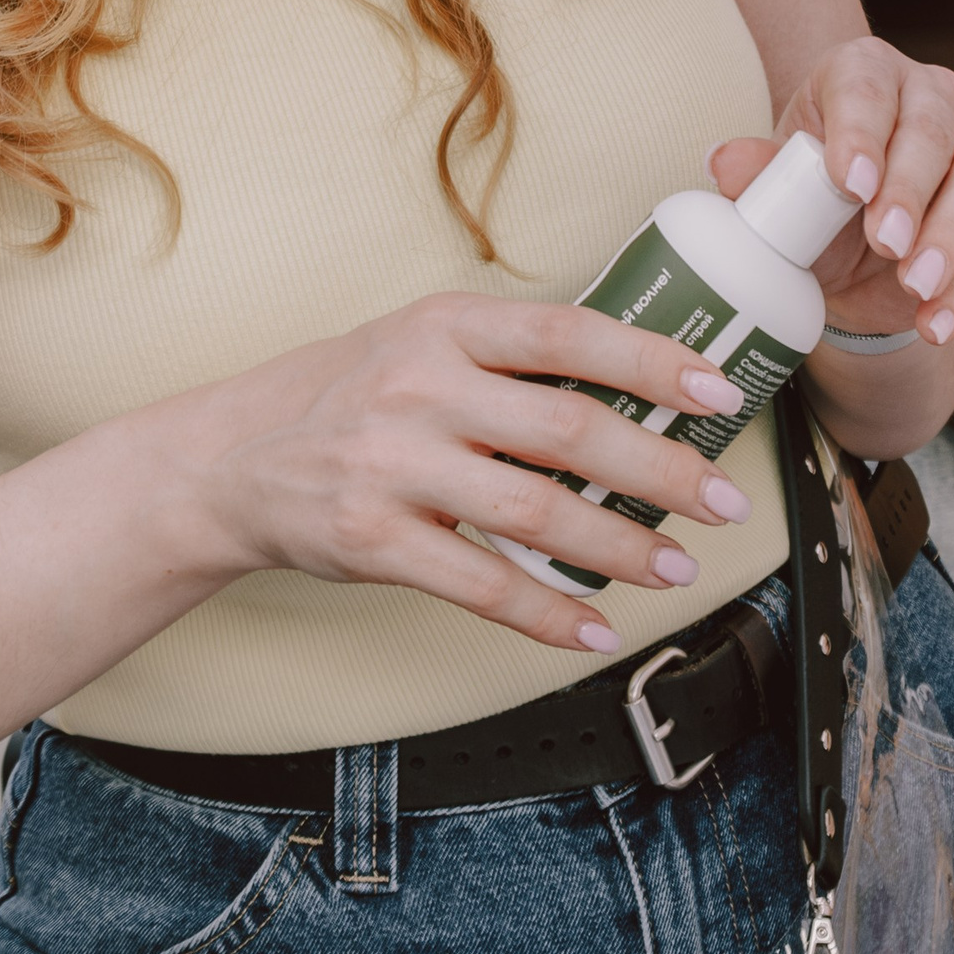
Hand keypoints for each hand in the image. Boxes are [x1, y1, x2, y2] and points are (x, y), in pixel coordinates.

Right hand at [188, 296, 771, 659]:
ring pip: (535, 511)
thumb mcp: (420, 344)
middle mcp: (420, 386)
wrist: (231, 460)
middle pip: (567, 428)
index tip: (719, 390)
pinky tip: (592, 627)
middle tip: (722, 499)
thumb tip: (639, 387)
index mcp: (445, 326)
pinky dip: (549, 613)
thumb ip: (511, 359)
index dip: (652, 360)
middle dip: (660, 469)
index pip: (568, 333)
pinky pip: (482, 584)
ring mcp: (393, 464)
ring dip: (620, 548)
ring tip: (676, 567)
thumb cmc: (348, 397)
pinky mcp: (374, 539)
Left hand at [710, 40, 953, 350]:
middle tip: (885, 244)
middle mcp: (926, 92)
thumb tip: (722, 164)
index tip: (851, 185)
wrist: (855, 261)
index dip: (860, 133)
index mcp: (860, 72)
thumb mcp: (779, 200)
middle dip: (910, 191)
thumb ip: (756, 179)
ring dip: (951, 237)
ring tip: (916, 287)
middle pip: (931, 130)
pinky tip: (938, 320)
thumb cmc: (813, 208)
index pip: (865, 88)